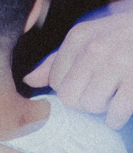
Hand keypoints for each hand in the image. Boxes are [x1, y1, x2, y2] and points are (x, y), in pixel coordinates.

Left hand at [25, 2, 132, 128]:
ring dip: (101, 109)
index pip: (54, 80)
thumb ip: (59, 59)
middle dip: (82, 102)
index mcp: (79, 37)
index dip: (68, 88)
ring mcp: (117, 66)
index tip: (85, 84)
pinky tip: (122, 110)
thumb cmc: (124, 34)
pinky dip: (117, 118)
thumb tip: (29, 80)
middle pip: (68, 97)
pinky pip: (115, 113)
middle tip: (98, 95)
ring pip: (90, 106)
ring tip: (112, 98)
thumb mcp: (91, 36)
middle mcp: (94, 50)